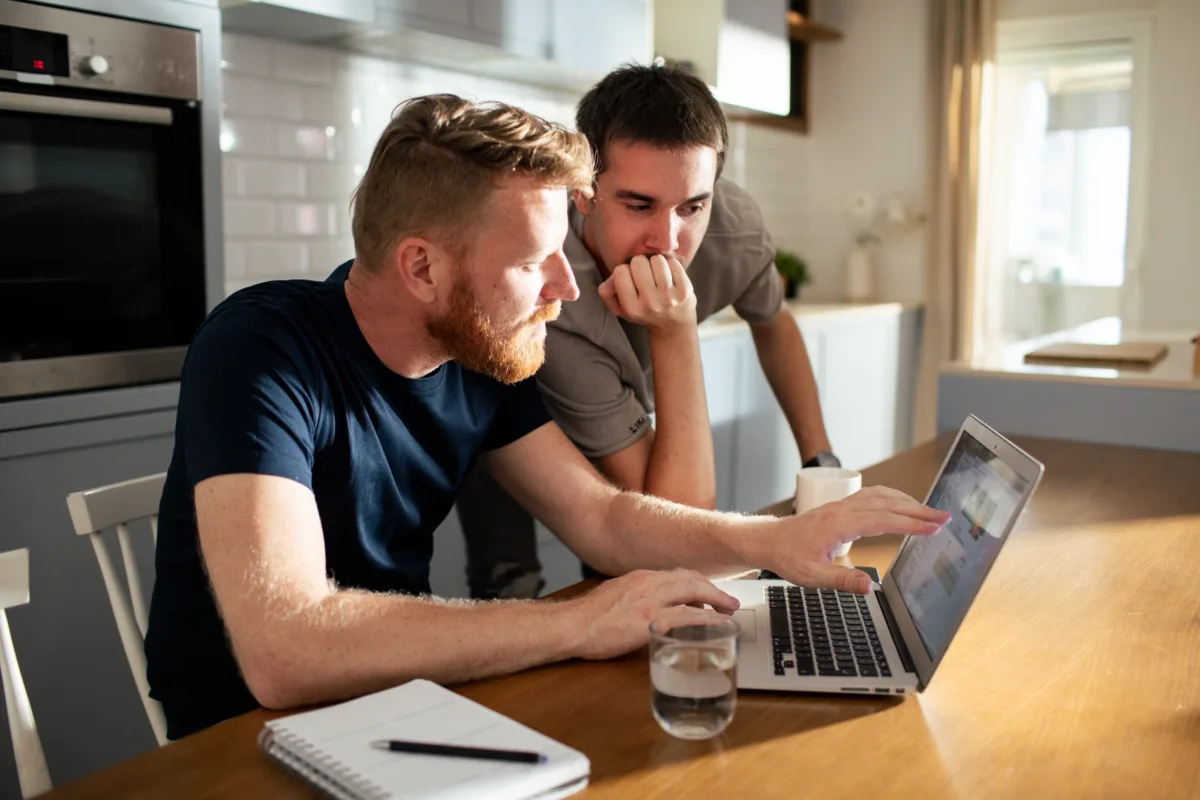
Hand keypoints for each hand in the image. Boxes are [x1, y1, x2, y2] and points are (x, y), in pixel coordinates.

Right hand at [568, 568, 737, 659]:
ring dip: (716, 600)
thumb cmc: (587, 617)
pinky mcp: (651, 620)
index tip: (708, 590)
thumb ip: (634, 597)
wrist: (572, 625)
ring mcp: (651, 601)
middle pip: (691, 578)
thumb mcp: (614, 596)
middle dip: (713, 588)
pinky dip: (709, 619)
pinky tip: (719, 623)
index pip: (677, 574)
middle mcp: (648, 583)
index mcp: (640, 577)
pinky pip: (688, 616)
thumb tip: (647, 608)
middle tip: (728, 600)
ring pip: (693, 591)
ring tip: (729, 610)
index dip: (697, 582)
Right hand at [597, 254, 695, 330]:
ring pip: (657, 259)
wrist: (674, 326)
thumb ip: (607, 293)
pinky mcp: (686, 290)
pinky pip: (673, 263)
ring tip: (657, 274)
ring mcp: (670, 297)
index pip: (620, 271)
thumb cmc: (644, 312)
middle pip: (638, 262)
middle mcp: (651, 303)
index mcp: (632, 308)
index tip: (630, 278)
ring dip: (656, 263)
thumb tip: (609, 279)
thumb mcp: (621, 308)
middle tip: (645, 274)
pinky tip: (670, 276)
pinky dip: (670, 266)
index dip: (624, 271)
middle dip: (640, 264)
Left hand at [769, 486, 950, 594]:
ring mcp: (842, 506)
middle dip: (918, 511)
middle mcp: (842, 510)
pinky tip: (902, 504)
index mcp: (839, 525)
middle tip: (944, 517)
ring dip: (907, 502)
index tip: (933, 527)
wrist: (769, 541)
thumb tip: (870, 586)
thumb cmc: (788, 557)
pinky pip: (871, 496)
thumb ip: (842, 581)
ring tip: (930, 511)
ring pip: (881, 496)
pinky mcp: (841, 507)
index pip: (883, 521)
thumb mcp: (812, 576)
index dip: (910, 524)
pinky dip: (892, 497)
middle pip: (887, 505)